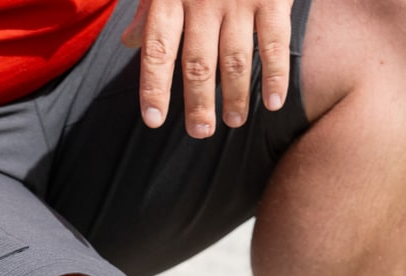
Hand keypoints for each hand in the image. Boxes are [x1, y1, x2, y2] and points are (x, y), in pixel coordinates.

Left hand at [122, 0, 293, 135]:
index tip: (154, 120)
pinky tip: (273, 102)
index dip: (154, 87)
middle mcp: (202, 1)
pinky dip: (276, 76)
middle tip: (199, 132)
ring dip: (234, 96)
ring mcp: (238, 0)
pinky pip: (274, 43)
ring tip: (232, 122)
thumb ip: (149, 8)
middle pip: (197, 64)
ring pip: (234, 59)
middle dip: (198, 103)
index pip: (157, 50)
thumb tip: (129, 43)